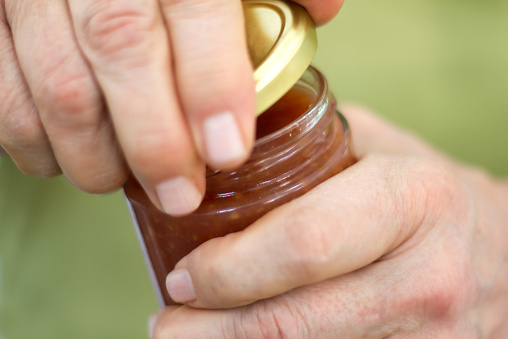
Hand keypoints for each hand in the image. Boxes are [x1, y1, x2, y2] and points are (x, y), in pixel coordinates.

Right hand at [0, 0, 342, 215]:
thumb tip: (323, 10)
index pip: (190, 8)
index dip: (211, 85)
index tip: (227, 152)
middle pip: (120, 54)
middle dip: (154, 143)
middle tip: (180, 196)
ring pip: (57, 84)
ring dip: (94, 155)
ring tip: (126, 184)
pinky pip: (3, 93)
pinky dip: (34, 141)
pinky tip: (70, 158)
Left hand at [150, 105, 507, 337]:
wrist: (503, 252)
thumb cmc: (427, 195)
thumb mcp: (381, 150)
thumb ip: (309, 146)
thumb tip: (223, 155)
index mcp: (413, 201)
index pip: (304, 245)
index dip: (230, 271)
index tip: (182, 279)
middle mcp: (425, 278)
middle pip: (294, 324)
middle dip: (212, 333)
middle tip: (167, 323)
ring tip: (194, 335)